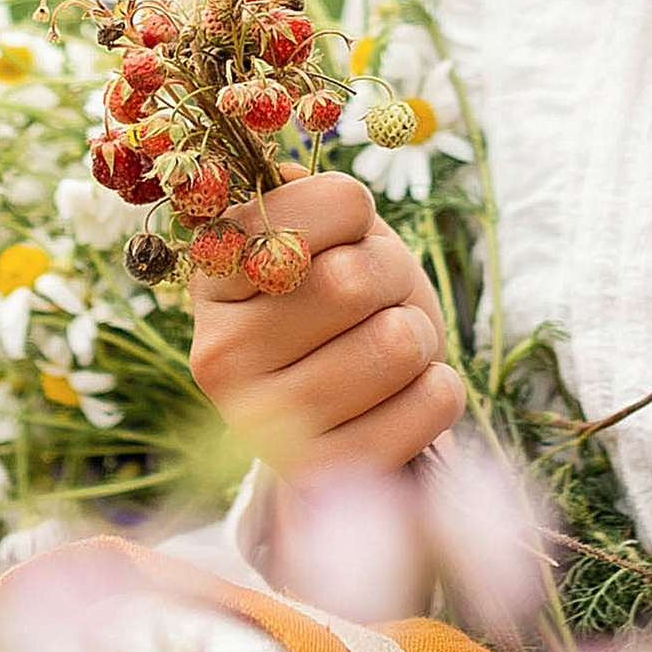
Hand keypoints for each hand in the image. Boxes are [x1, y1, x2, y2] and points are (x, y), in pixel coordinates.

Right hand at [187, 172, 462, 478]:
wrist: (349, 415)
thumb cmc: (342, 309)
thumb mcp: (325, 243)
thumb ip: (307, 203)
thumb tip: (290, 177)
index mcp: (214, 275)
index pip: (331, 204)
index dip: (357, 215)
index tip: (341, 239)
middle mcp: (219, 353)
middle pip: (358, 279)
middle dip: (393, 279)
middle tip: (376, 302)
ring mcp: (264, 424)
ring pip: (398, 344)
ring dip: (418, 338)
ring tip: (386, 351)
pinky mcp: (325, 474)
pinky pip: (432, 402)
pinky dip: (438, 390)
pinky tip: (401, 397)